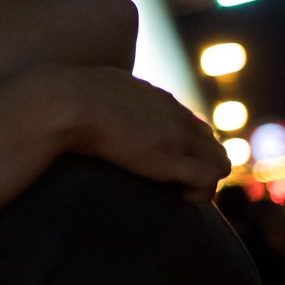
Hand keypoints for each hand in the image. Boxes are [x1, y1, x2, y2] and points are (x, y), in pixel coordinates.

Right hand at [52, 66, 229, 201]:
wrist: (65, 103)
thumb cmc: (67, 99)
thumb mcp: (91, 87)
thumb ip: (102, 93)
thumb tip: (85, 96)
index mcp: (155, 97)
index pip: (190, 122)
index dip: (185, 147)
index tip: (165, 164)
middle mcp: (173, 113)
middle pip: (211, 141)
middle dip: (200, 164)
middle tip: (175, 183)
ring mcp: (176, 135)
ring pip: (220, 160)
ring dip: (205, 179)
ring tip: (178, 192)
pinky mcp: (172, 159)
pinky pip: (210, 178)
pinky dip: (202, 192)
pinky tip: (181, 197)